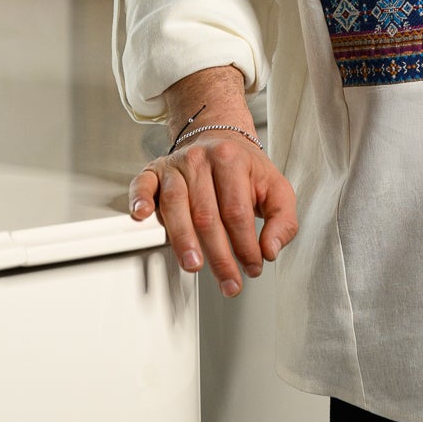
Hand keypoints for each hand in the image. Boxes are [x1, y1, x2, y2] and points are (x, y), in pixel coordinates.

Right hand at [129, 124, 298, 296]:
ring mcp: (176, 165)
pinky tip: (143, 216)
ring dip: (183, 239)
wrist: (221, 140)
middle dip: (218, 255)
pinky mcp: (155, 171)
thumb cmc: (247, 171)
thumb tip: (270, 250)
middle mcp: (201, 160)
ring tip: (194, 265)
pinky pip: (142, 184)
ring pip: (175, 204)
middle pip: (207, 214)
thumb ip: (283, 221)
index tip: (252, 267)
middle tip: (229, 281)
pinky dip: (139, 200)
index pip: (237, 211)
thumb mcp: (276, 189)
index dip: (245, 245)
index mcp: (232, 160)